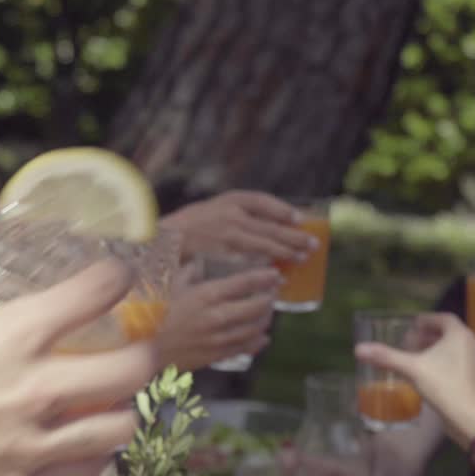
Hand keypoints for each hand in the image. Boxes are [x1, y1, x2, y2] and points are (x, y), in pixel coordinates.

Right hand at [0, 261, 157, 475]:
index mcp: (8, 337)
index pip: (92, 295)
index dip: (113, 280)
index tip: (114, 278)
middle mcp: (34, 391)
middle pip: (131, 370)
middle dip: (139, 353)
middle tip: (127, 349)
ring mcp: (31, 448)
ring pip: (119, 429)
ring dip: (119, 412)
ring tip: (104, 405)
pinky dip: (88, 459)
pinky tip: (73, 449)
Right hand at [155, 265, 279, 370]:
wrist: (142, 348)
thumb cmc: (152, 313)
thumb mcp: (169, 285)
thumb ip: (188, 271)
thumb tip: (198, 261)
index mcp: (206, 295)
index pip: (245, 283)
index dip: (264, 277)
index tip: (274, 273)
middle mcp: (217, 316)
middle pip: (257, 306)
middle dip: (269, 297)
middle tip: (273, 292)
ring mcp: (219, 338)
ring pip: (255, 328)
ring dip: (266, 318)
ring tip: (267, 311)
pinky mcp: (216, 355)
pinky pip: (245, 348)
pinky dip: (258, 341)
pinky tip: (263, 336)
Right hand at [160, 190, 317, 261]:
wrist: (162, 242)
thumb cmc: (189, 227)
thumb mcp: (213, 208)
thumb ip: (238, 212)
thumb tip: (272, 222)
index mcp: (229, 201)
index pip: (262, 202)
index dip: (283, 210)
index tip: (298, 218)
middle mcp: (231, 216)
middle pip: (270, 226)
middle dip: (294, 237)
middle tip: (312, 245)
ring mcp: (229, 237)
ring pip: (265, 245)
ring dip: (286, 253)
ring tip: (301, 258)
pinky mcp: (224, 257)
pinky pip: (251, 262)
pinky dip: (266, 268)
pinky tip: (276, 274)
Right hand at [354, 313, 474, 446]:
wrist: (470, 418)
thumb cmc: (443, 386)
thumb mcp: (411, 369)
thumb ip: (386, 357)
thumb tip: (358, 349)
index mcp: (460, 335)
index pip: (443, 318)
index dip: (427, 320)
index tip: (412, 326)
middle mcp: (474, 343)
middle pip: (450, 333)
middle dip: (430, 336)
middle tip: (412, 344)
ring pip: (457, 348)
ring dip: (439, 349)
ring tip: (421, 358)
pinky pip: (463, 362)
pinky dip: (449, 362)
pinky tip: (435, 375)